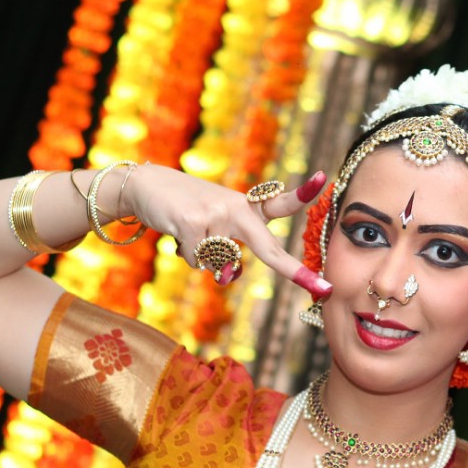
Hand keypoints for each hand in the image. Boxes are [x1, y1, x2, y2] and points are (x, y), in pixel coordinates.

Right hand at [119, 164, 331, 295]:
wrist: (144, 186)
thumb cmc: (184, 209)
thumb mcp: (212, 226)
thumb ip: (228, 253)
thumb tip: (229, 275)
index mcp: (246, 207)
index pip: (279, 202)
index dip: (302, 192)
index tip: (323, 178)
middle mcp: (236, 208)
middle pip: (268, 249)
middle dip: (294, 272)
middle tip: (321, 288)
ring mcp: (216, 213)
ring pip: (220, 264)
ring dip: (201, 258)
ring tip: (188, 232)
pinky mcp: (193, 222)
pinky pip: (199, 261)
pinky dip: (186, 255)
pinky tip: (177, 233)